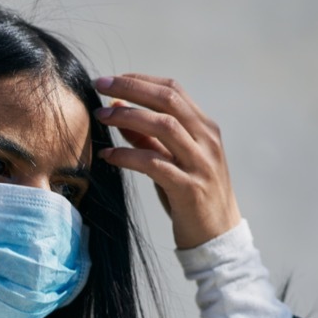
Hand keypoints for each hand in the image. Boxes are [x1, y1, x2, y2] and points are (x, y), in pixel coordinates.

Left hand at [93, 74, 241, 249]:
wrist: (218, 238)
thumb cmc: (190, 196)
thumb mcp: (171, 160)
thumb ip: (147, 135)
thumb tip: (117, 106)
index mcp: (205, 128)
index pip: (173, 90)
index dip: (140, 80)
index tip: (111, 80)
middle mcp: (207, 141)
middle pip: (168, 100)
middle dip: (132, 88)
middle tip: (100, 85)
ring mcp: (201, 164)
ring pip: (164, 126)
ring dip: (128, 117)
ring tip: (101, 116)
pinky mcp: (190, 188)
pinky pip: (155, 164)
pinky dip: (128, 155)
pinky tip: (109, 155)